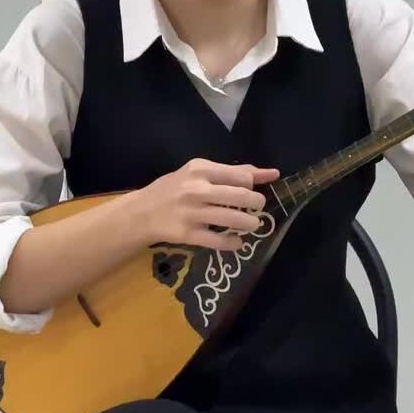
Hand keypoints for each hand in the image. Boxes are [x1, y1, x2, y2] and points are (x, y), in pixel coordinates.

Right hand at [134, 158, 279, 250]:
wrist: (142, 212)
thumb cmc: (175, 188)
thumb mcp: (200, 172)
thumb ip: (233, 172)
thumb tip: (271, 173)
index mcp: (200, 169)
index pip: (241, 177)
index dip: (253, 186)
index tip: (252, 192)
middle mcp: (196, 189)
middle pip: (241, 196)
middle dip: (256, 204)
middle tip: (256, 209)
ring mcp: (191, 213)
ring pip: (232, 219)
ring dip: (250, 224)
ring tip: (252, 225)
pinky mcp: (187, 234)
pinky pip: (218, 241)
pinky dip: (233, 243)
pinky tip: (237, 242)